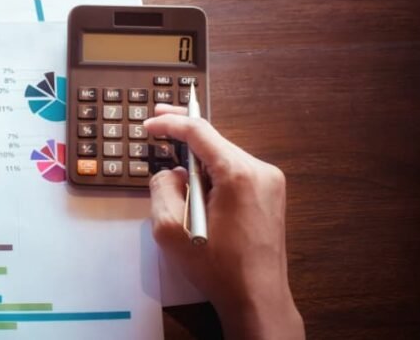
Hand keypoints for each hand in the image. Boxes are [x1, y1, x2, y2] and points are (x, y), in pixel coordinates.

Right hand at [144, 105, 303, 339]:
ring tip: (175, 165)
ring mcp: (270, 183)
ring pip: (225, 155)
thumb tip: (172, 172)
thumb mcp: (170, 230)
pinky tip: (199, 185)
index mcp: (238, 174)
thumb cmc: (216, 268)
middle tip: (157, 120)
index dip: (170, 122)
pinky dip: (214, 172)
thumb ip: (162, 188)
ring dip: (199, 157)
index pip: (200, 131)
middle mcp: (260, 171)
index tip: (149, 124)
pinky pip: (236, 171)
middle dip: (184, 132)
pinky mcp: (271, 195)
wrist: (258, 299)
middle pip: (215, 140)